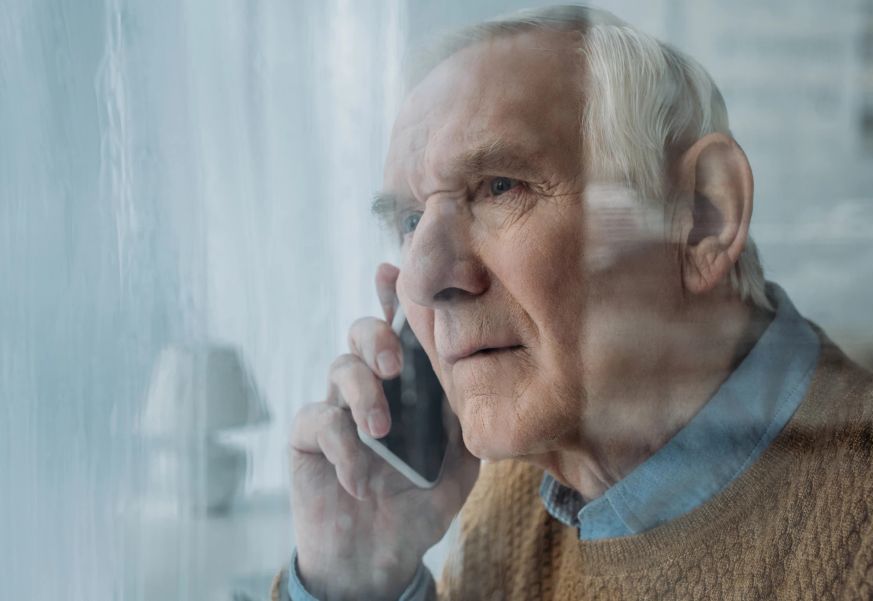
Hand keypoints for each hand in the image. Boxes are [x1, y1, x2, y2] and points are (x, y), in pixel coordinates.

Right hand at [290, 263, 479, 600]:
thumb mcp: (459, 461)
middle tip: (394, 365)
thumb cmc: (420, 503)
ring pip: (340, 368)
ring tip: (382, 433)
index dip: (394, 295)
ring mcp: (336, 410)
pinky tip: (360, 481)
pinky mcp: (307, 440)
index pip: (401, 329)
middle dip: (377, 336)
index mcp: (407, 386)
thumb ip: (462, 416)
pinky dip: (343, 449)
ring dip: (364, 396)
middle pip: (361, 332)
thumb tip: (468, 368)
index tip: (395, 268)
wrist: (379, 558)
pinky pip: (318, 421)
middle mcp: (370, 387)